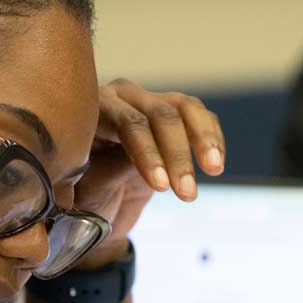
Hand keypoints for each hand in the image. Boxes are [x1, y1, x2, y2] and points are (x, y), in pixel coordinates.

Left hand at [70, 78, 225, 269]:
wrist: (99, 204)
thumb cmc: (86, 196)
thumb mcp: (88, 190)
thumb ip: (107, 172)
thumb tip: (130, 162)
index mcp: (94, 110)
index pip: (127, 124)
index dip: (148, 154)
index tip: (161, 186)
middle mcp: (123, 98)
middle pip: (160, 116)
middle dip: (177, 156)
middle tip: (186, 193)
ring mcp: (150, 103)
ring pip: (186, 110)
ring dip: (203, 140)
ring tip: (214, 170)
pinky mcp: (174, 116)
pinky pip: (200, 119)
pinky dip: (212, 139)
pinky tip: (216, 164)